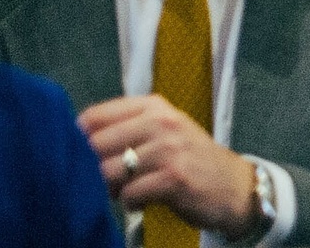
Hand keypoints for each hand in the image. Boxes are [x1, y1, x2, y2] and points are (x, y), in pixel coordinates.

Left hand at [80, 95, 258, 236]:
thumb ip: (125, 129)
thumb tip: (75, 145)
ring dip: (112, 188)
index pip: (95, 115)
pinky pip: (129, 194)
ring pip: (109, 172)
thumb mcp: (162, 132)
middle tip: (109, 179)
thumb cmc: (190, 159)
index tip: (81, 156)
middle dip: (93, 169)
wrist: (234, 185)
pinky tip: (143, 200)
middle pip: (96, 144)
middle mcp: (162, 121)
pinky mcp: (174, 177)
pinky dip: (130, 203)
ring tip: (127, 189)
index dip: (78, 140)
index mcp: (154, 106)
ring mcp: (170, 149)